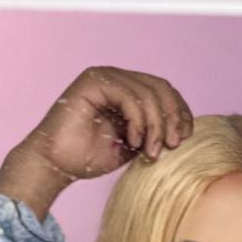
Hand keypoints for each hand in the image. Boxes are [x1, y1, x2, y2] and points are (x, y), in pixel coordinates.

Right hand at [17, 65, 194, 183]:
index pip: (165, 91)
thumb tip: (186, 127)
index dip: (181, 112)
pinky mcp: (93, 81)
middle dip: (172, 118)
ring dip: (156, 125)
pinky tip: (133, 142)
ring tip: (151, 151)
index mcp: (128, 89)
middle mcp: (117, 78)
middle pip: (161, 88)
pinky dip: (138, 121)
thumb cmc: (89, 157)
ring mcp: (105, 76)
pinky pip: (130, 96)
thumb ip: (155, 131)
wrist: (55, 165)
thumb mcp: (135, 144)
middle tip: (173, 145)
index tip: (185, 138)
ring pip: (148, 93)